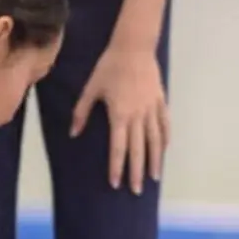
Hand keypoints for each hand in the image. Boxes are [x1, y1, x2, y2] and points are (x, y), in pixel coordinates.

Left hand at [71, 44, 169, 194]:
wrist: (133, 47)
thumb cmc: (108, 67)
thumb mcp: (91, 88)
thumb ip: (81, 112)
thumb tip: (73, 133)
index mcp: (119, 115)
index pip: (118, 148)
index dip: (116, 167)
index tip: (115, 183)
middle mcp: (138, 116)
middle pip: (138, 150)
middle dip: (137, 172)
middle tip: (137, 191)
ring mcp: (151, 109)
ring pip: (154, 141)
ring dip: (155, 161)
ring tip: (155, 178)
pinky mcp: (160, 101)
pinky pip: (164, 125)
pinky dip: (165, 139)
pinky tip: (164, 151)